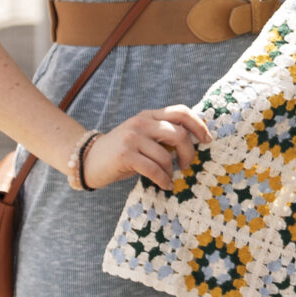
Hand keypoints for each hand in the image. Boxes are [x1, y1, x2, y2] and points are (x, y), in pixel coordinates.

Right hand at [82, 106, 213, 189]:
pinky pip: (154, 169)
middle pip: (179, 134)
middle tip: (186, 165)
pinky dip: (163, 179)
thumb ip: (163, 136)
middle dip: (189, 153)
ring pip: (166, 155)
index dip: (198, 124)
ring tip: (169, 178)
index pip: (180, 112)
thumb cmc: (122, 153)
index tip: (207, 139)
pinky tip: (164, 184)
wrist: (88, 159)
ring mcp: (132, 137)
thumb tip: (192, 145)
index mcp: (149, 115)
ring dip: (172, 171)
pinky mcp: (125, 155)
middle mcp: (141, 122)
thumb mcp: (143, 137)